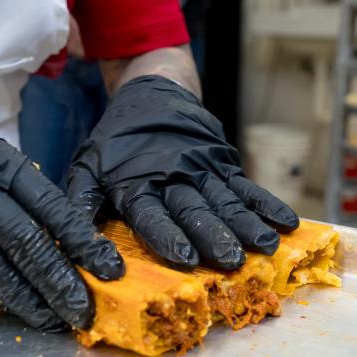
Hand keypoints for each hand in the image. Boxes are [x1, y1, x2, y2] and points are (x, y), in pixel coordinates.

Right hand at [0, 101, 123, 330]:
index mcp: (3, 168)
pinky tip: (22, 311)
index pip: (53, 209)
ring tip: (59, 320)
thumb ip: (26, 191)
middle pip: (29, 244)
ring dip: (33, 300)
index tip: (110, 269)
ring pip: (0, 268)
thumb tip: (67, 233)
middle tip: (86, 310)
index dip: (84, 242)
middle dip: (62, 281)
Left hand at [66, 75, 298, 270]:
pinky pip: (247, 187)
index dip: (167, 235)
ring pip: (226, 201)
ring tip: (266, 246)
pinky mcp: (224, 164)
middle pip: (195, 209)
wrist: (152, 96)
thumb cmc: (117, 144)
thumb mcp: (88, 169)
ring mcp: (203, 170)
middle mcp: (173, 178)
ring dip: (247, 224)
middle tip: (231, 260)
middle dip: (214, 236)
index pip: (152, 213)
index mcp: (137, 183)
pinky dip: (267, 204)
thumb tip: (69, 247)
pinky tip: (288, 221)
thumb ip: (80, 205)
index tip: (184, 258)